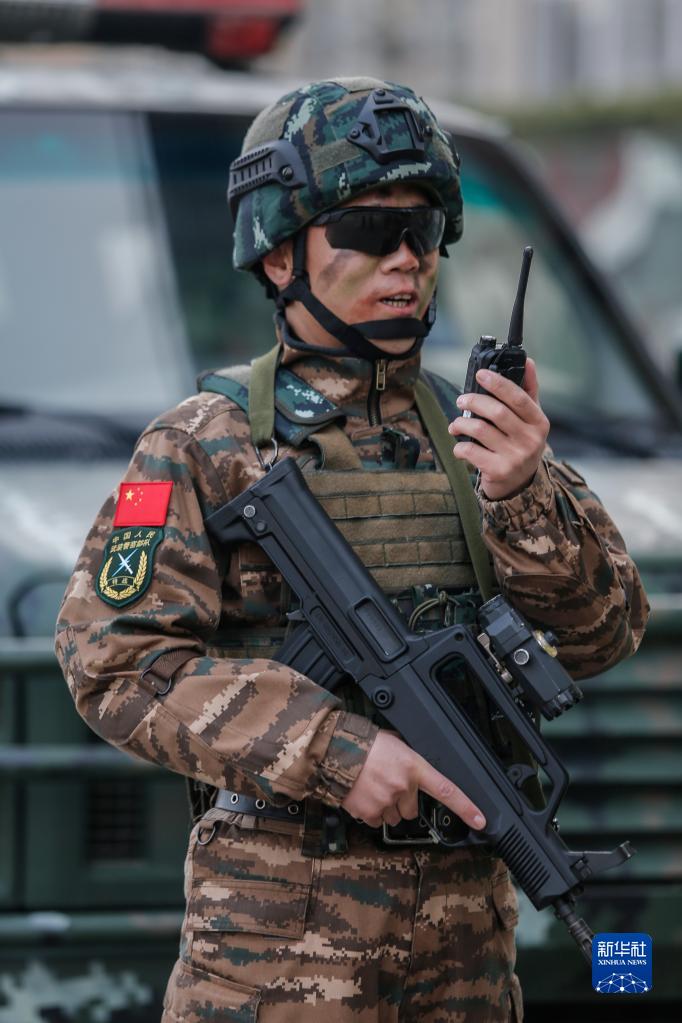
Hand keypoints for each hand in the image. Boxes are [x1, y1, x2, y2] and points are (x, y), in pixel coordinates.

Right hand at [341, 730, 485, 830]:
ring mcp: (385, 801)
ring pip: (393, 817)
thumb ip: (409, 759)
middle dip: (402, 802)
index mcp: (414, 767)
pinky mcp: (368, 812)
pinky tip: (363, 794)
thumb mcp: (396, 742)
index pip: (446, 790)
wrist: (337, 749)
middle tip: (388, 784)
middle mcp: (403, 786)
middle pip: (412, 810)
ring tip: (372, 787)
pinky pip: (375, 820)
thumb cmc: (366, 743)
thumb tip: (414, 767)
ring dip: (386, 807)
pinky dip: (370, 811)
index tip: (480, 821)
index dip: (466, 807)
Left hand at [448, 358, 548, 499]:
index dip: (498, 384)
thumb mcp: (530, 419)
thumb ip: (528, 391)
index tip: (480, 374)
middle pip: (497, 412)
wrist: (518, 484)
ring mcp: (515, 457)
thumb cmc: (521, 444)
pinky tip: (459, 445)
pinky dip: (459, 446)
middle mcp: (531, 440)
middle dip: (474, 402)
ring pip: (480, 430)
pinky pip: (470, 451)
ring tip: (456, 424)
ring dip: (461, 424)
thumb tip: (528, 361)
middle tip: (461, 400)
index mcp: (539, 422)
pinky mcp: (498, 471)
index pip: (518, 398)